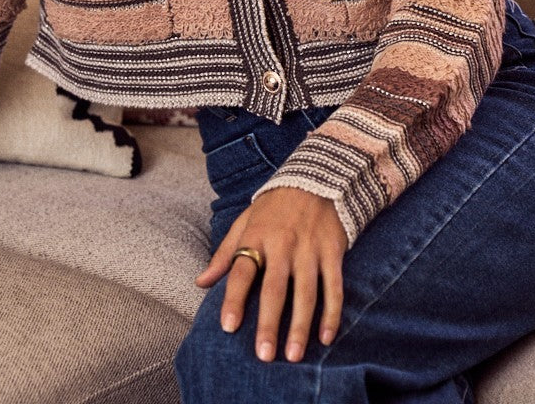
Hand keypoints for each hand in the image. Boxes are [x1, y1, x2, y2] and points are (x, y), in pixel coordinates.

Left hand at [195, 187, 346, 362]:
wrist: (316, 178)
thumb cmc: (274, 207)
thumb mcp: (245, 222)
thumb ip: (224, 253)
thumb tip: (200, 282)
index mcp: (257, 236)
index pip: (242, 271)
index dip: (233, 299)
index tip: (228, 328)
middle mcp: (283, 244)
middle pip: (274, 288)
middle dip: (269, 324)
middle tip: (264, 356)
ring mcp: (309, 249)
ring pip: (306, 293)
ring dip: (300, 326)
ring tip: (292, 356)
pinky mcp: (332, 251)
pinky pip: (334, 287)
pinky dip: (331, 313)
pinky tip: (325, 337)